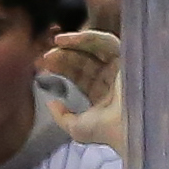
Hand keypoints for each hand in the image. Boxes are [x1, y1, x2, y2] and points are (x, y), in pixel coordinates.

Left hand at [37, 29, 125, 152]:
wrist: (127, 128)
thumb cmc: (105, 131)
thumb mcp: (76, 128)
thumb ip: (61, 116)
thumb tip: (51, 102)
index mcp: (100, 93)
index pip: (77, 74)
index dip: (60, 67)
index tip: (41, 64)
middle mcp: (109, 78)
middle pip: (82, 59)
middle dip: (63, 55)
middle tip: (45, 55)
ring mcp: (119, 66)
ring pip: (93, 48)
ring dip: (73, 43)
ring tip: (55, 43)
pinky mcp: (127, 56)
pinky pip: (105, 41)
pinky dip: (87, 37)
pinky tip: (69, 40)